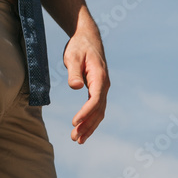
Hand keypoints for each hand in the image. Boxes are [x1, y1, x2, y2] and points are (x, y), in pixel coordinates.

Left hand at [63, 19, 109, 143]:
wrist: (87, 38)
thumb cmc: (79, 46)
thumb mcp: (73, 56)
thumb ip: (74, 71)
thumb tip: (75, 87)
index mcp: (99, 76)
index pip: (95, 99)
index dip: (86, 112)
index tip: (74, 122)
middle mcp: (104, 84)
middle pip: (98, 110)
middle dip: (88, 125)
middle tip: (74, 138)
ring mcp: (102, 88)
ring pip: (99, 112)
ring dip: (89, 126)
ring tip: (77, 139)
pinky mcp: (98, 89)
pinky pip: (96, 108)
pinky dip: (90, 120)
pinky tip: (82, 129)